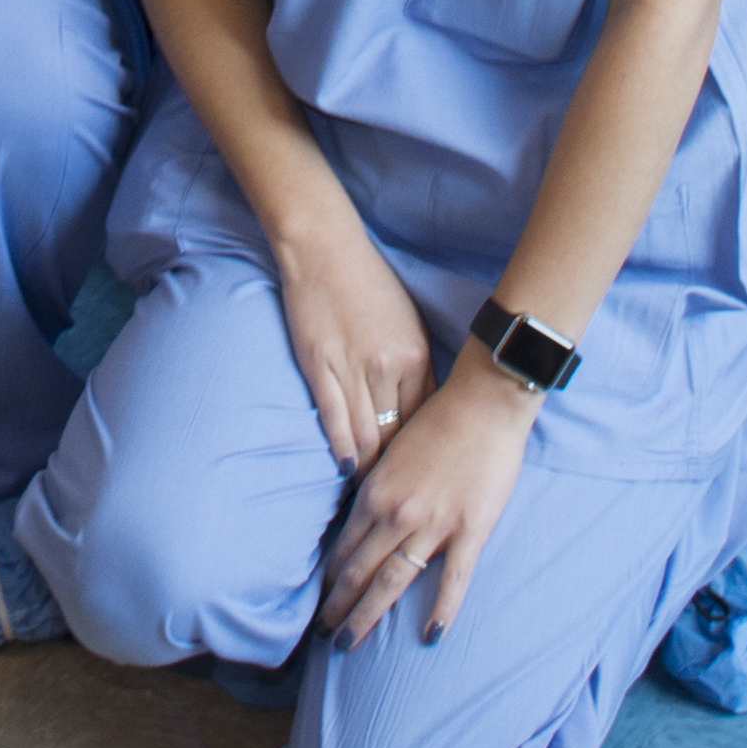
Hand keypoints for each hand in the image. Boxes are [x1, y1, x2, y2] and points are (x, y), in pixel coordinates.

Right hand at [269, 222, 439, 473]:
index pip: (426, 420)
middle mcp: (388, 368)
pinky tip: (348, 470)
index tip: (423, 476)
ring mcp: (353, 369)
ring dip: (370, 469)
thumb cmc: (369, 283)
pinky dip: (344, 449)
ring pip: (368, 435)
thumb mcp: (408, 323)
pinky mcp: (320, 367)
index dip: (422, 452)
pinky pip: (335, 420)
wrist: (325, 249)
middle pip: (398, 435)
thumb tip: (421, 411)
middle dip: (398, 470)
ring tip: (371, 496)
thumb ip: (417, 366)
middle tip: (400, 499)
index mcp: (416, 356)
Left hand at [324, 357, 539, 647]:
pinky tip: (431, 635)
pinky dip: (442, 609)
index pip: (345, 548)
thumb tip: (363, 517)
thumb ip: (378, 487)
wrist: (484, 404)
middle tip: (327, 636)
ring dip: (368, 614)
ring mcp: (433, 525)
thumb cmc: (439, 420)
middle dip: (340, 607)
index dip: (331, 579)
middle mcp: (397, 514)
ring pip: (393, 581)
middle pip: (360, 573)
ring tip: (351, 643)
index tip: (321, 602)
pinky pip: (453, 579)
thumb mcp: (393, 451)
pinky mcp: (470, 530)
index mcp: (375, 493)